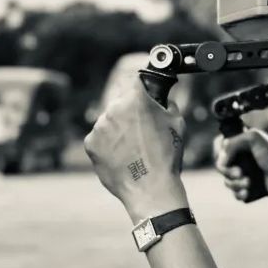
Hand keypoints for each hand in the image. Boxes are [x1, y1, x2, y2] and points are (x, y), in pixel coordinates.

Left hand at [84, 80, 187, 220]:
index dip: (141, 85)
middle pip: (120, 101)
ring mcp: (99, 127)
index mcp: (135, 99)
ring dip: (117, 127)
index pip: (134, 79)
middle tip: (141, 128)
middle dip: (129, 110)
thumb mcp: (176, 122)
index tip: (144, 91)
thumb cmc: (166, 156)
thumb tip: (162, 98)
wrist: (150, 188)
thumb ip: (167, 103)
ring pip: (108, 120)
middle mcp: (113, 109)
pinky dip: (108, 143)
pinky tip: (122, 155)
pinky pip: (99, 137)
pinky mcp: (90, 144)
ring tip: (132, 147)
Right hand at [213, 128, 267, 206]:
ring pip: (228, 183)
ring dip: (235, 184)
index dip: (221, 158)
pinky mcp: (250, 190)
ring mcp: (245, 176)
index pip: (221, 152)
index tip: (228, 161)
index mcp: (241, 147)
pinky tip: (248, 193)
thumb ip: (232, 142)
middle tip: (240, 173)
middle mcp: (242, 161)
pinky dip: (240, 194)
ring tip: (248, 183)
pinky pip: (237, 195)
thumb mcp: (253, 137)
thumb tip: (222, 161)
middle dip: (228, 173)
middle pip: (222, 170)